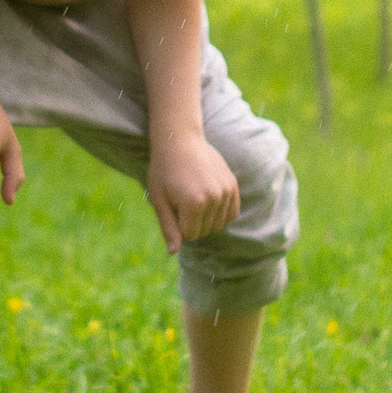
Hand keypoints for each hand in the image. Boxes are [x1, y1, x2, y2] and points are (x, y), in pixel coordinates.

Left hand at [146, 134, 239, 253]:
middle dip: (192, 223)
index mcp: (193, 204)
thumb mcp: (159, 200)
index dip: (178, 225)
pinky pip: (232, 213)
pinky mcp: (232, 184)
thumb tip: (174, 252)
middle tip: (181, 198)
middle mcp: (213, 198)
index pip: (190, 236)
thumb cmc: (164, 171)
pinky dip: (221, 213)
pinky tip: (209, 201)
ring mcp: (226, 191)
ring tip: (194, 196)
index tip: (172, 206)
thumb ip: (169, 228)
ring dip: (206, 218)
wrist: (179, 140)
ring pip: (219, 224)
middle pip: (206, 231)